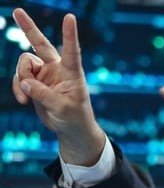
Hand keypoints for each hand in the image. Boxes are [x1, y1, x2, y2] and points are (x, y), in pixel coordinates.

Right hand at [11, 9, 105, 165]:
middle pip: (40, 44)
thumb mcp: (61, 108)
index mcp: (72, 72)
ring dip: (21, 79)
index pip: (71, 50)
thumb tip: (25, 84)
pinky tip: (23, 100)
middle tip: (17, 10)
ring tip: (26, 96)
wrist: (70, 129)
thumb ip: (43, 95)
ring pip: (24, 65)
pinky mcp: (35, 82)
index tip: (70, 17)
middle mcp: (57, 69)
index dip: (69, 34)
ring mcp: (45, 74)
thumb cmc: (75, 118)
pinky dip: (18, 87)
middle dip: (28, 28)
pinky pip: (20, 78)